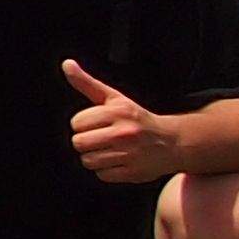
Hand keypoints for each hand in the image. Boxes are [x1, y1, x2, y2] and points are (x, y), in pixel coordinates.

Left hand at [61, 60, 176, 186]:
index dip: (83, 124)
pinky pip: (102, 175)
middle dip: (86, 141)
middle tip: (102, 138)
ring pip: (88, 161)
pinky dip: (107, 170)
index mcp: (118, 112)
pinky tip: (120, 160)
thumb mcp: (114, 98)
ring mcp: (130, 154)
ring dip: (95, 157)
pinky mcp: (133, 173)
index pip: (76, 123)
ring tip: (111, 149)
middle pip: (79, 143)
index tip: (98, 124)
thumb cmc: (137, 119)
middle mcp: (125, 132)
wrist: (172, 142)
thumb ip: (87, 83)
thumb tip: (66, 64)